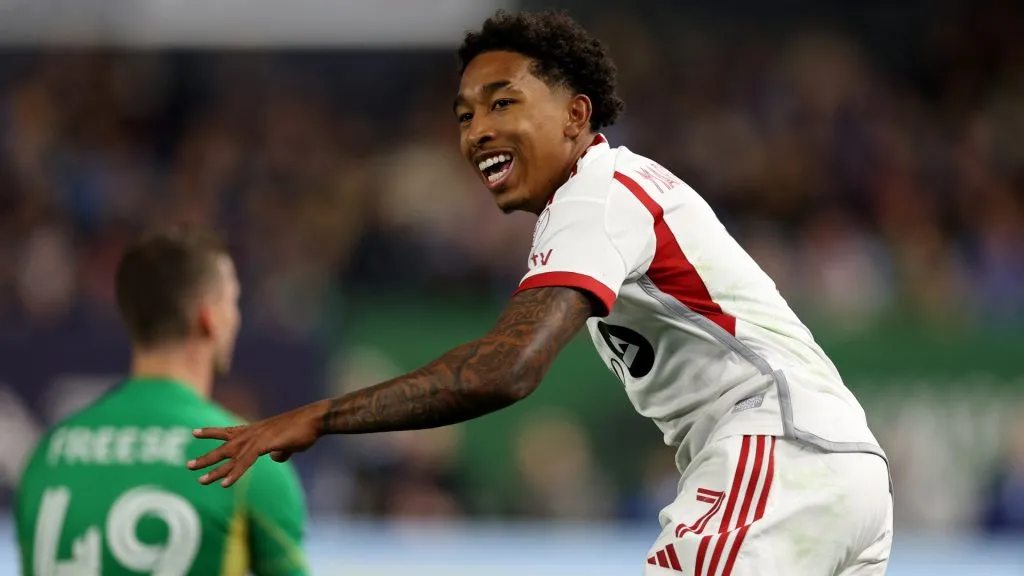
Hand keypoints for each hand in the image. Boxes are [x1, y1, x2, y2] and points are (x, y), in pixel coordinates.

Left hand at [187, 402, 322, 486]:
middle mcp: (252, 433)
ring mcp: (257, 439)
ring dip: (214, 469)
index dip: (211, 432)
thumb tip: (276, 458)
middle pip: (224, 447)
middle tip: (188, 465)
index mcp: (256, 431)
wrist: (314, 420)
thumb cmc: (304, 429)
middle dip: (206, 457)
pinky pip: (244, 462)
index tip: (194, 432)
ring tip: (199, 479)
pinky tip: (224, 484)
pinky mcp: (264, 445)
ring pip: (230, 456)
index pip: (228, 431)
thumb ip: (280, 451)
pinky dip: (234, 474)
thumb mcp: (288, 442)